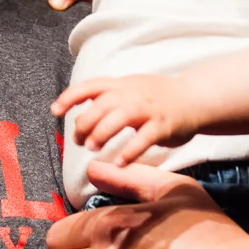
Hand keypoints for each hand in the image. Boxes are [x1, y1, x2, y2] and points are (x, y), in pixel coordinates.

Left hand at [53, 74, 203, 164]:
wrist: (194, 98)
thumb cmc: (157, 97)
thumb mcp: (130, 89)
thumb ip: (107, 98)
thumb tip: (80, 113)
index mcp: (121, 85)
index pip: (90, 86)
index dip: (70, 97)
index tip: (55, 110)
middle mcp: (132, 94)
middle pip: (102, 104)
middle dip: (85, 123)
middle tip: (79, 141)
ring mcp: (148, 109)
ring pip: (120, 117)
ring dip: (101, 133)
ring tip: (92, 148)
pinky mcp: (163, 125)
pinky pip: (144, 138)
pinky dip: (129, 151)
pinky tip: (118, 162)